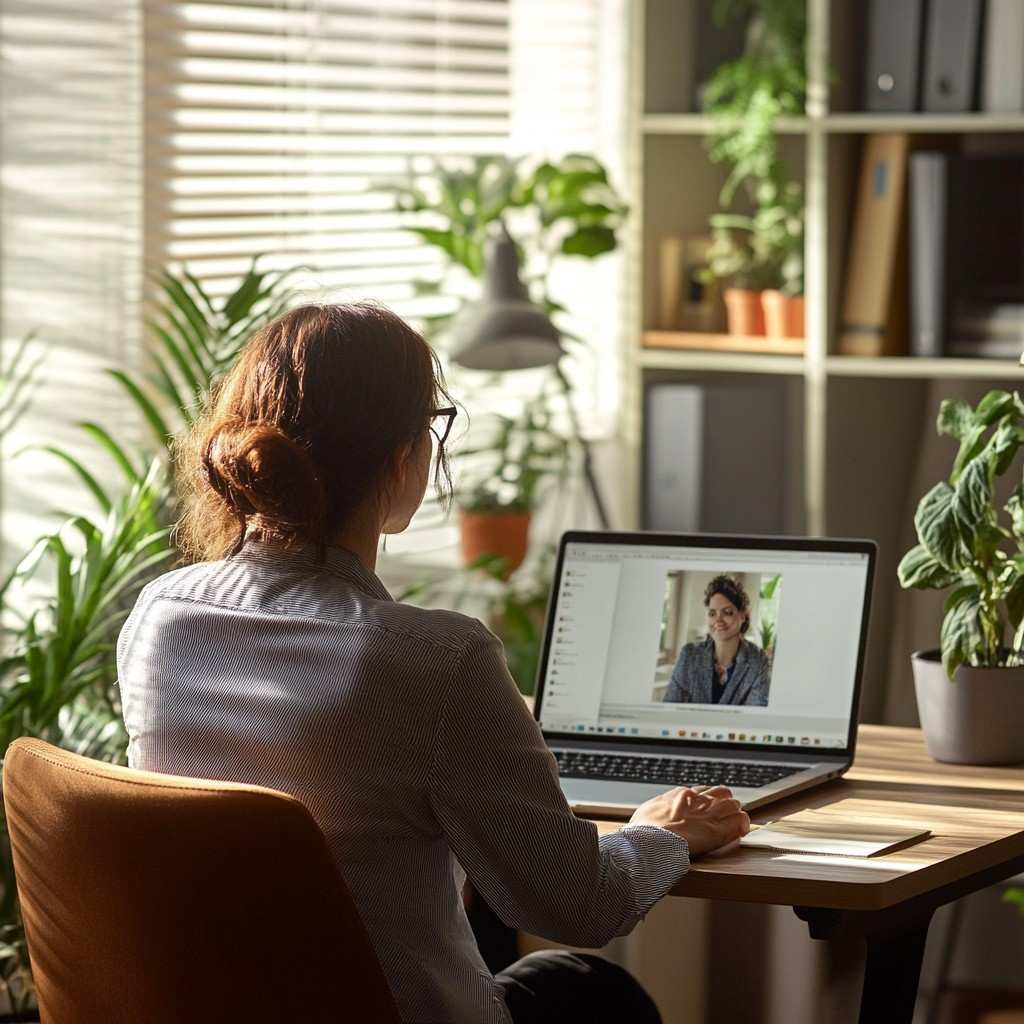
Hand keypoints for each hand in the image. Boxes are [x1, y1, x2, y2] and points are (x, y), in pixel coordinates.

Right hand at [628, 785, 749, 856]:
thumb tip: (653, 816)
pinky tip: (741, 830)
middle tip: (722, 816)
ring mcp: (708, 813)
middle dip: (723, 803)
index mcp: (680, 795)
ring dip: (733, 813)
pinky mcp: (718, 830)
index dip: (707, 799)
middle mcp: (697, 799)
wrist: (648, 841)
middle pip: (720, 793)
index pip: (702, 791)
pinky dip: (742, 824)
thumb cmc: (643, 831)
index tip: (706, 808)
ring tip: (733, 823)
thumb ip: (658, 810)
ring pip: (732, 804)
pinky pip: (740, 820)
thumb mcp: (648, 812)